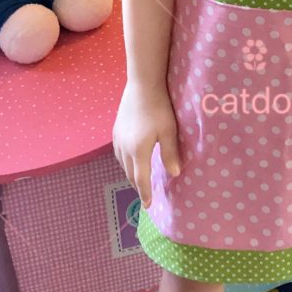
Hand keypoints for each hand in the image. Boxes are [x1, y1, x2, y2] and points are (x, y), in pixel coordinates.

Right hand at [112, 80, 180, 209]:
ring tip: (139, 178)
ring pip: (123, 164)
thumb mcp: (169, 131)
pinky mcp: (115, 130)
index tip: (148, 206)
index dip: (145, 193)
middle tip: (145, 194)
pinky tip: (131, 158)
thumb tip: (175, 174)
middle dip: (137, 185)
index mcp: (138, 151)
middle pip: (130, 173)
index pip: (141, 179)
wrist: (142, 85)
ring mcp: (118, 139)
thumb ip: (171, 154)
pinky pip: (119, 153)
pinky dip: (125, 161)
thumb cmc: (159, 108)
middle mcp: (124, 148)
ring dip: (131, 173)